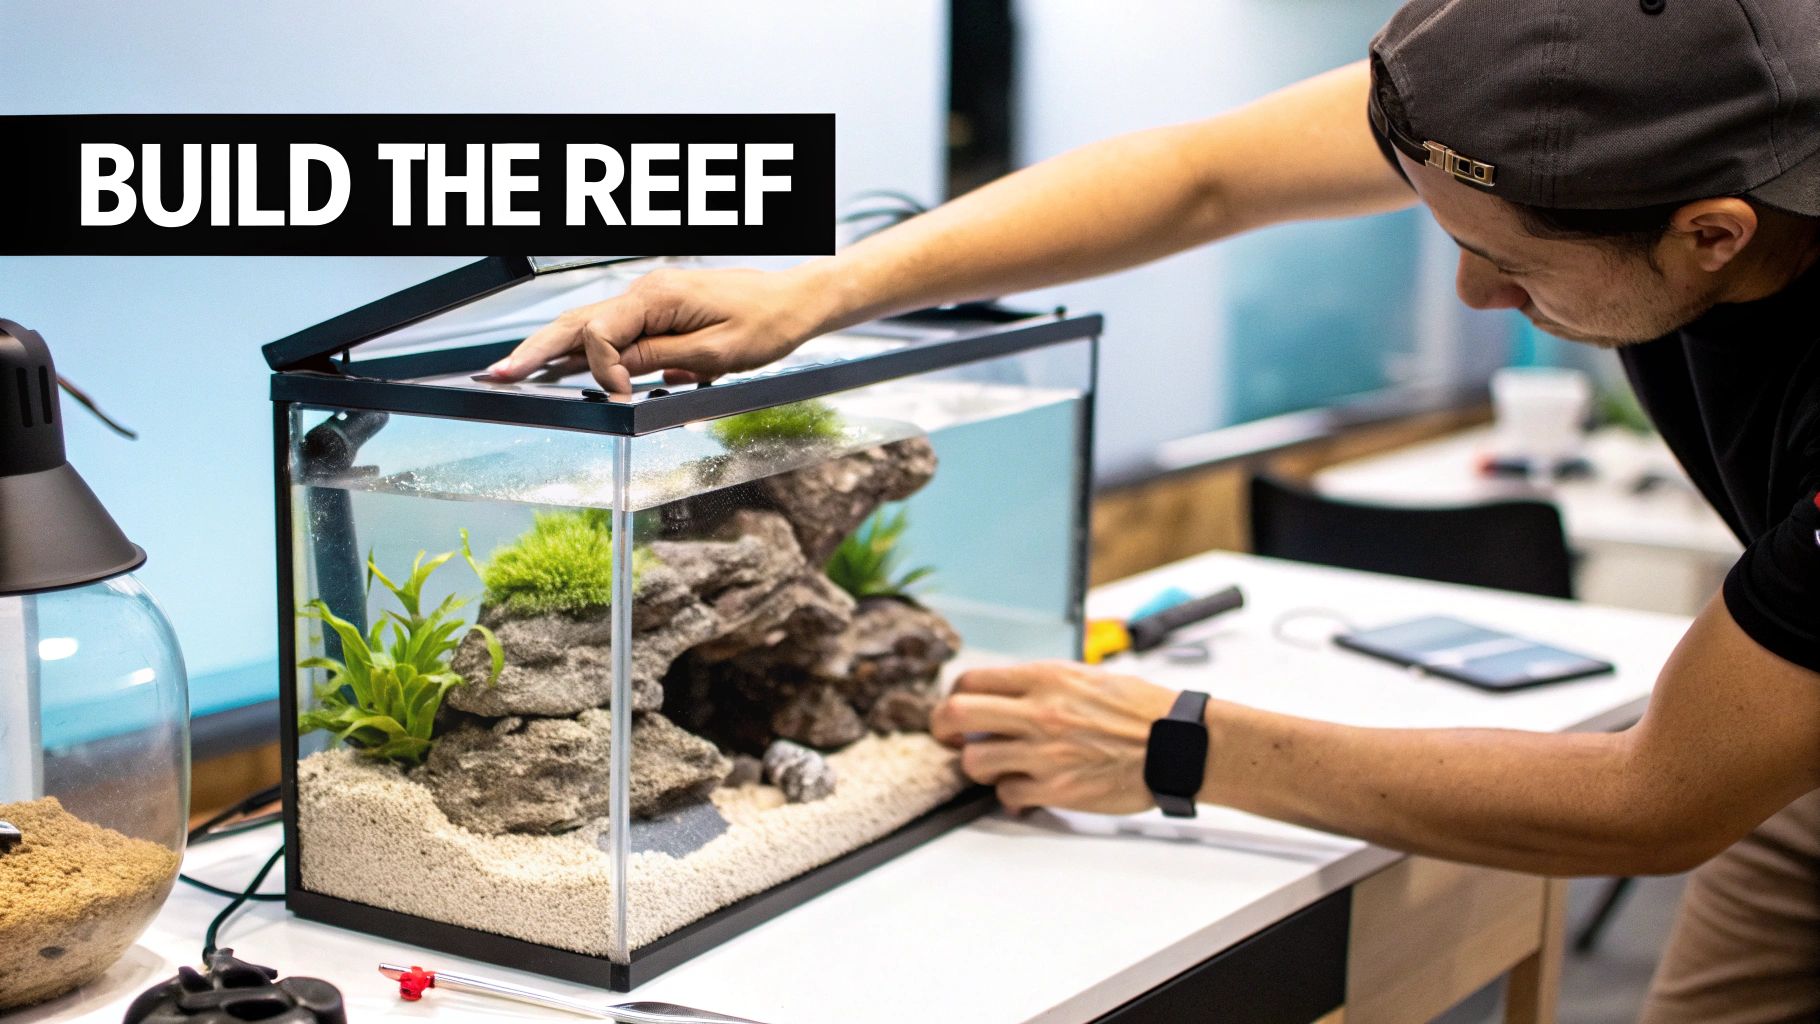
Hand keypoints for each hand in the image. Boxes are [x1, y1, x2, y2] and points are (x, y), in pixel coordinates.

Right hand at [487, 266, 829, 391]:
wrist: (795, 301)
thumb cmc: (765, 324)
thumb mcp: (714, 354)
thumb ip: (658, 359)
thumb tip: (613, 371)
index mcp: (656, 296)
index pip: (599, 331)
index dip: (601, 369)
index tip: (621, 395)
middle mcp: (645, 290)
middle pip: (575, 320)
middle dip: (534, 350)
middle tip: (497, 376)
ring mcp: (648, 298)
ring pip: (588, 323)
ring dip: (551, 347)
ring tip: (513, 370)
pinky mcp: (657, 309)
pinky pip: (612, 328)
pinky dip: (585, 347)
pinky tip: (562, 364)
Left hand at [930, 660, 1179, 814]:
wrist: (1178, 744)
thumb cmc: (1140, 710)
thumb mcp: (1085, 677)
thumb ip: (1041, 686)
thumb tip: (1004, 697)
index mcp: (1045, 678)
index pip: (970, 680)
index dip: (955, 696)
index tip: (958, 708)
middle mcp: (1038, 712)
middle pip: (955, 715)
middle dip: (942, 729)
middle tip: (949, 738)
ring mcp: (1045, 753)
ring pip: (974, 762)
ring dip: (980, 766)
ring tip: (998, 765)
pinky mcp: (1057, 789)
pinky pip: (1008, 794)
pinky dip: (1012, 794)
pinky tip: (1027, 788)